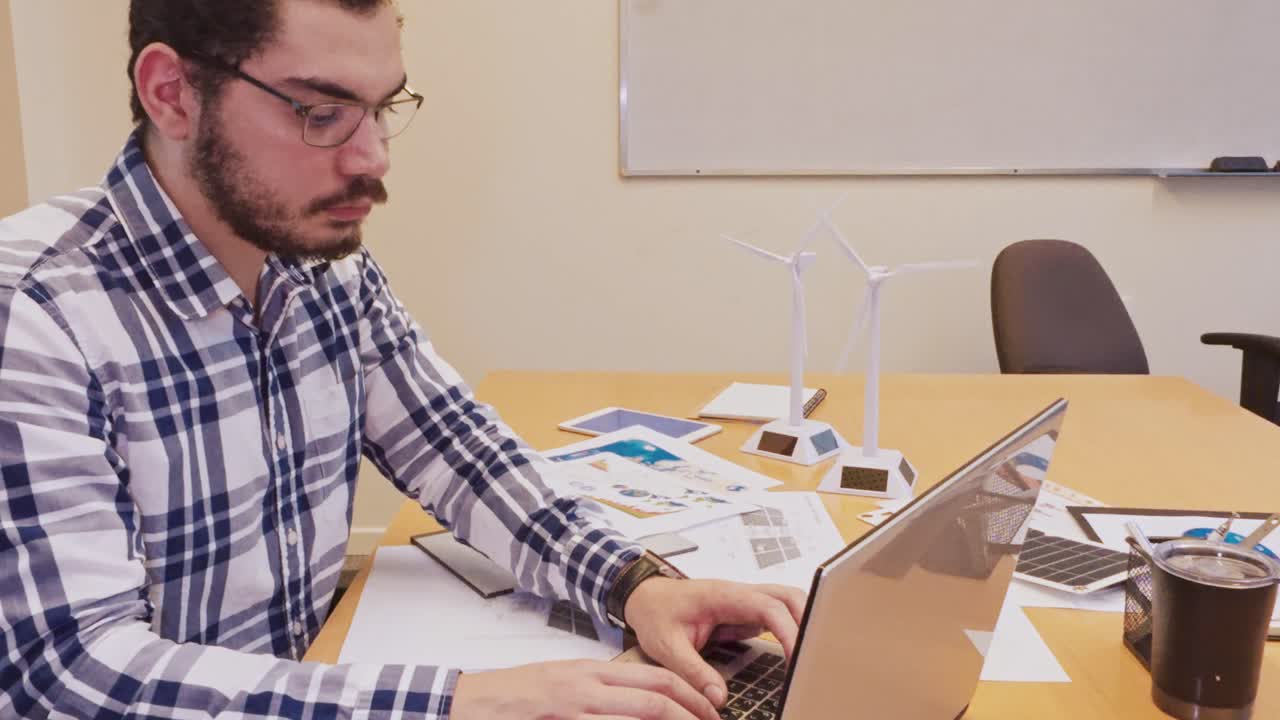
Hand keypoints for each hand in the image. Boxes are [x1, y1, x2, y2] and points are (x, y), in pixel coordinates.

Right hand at [451, 659, 719, 719]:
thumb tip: (642, 703)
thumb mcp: (564, 683)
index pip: (655, 678)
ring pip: (638, 716)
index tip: (710, 710)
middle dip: (692, 714)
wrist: (470, 703)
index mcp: (591, 672)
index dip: (689, 694)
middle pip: (656, 698)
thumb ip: (601, 691)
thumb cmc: (516, 696)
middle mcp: (587, 687)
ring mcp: (575, 710)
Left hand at [623, 578, 806, 708]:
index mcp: (723, 595)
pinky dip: (791, 628)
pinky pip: (776, 615)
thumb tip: (717, 697)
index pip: (768, 606)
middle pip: (788, 596)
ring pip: (786, 601)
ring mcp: (744, 601)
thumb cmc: (654, 613)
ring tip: (808, 654)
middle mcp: (739, 593)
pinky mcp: (745, 612)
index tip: (796, 656)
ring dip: (802, 622)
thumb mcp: (666, 646)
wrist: (644, 597)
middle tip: (811, 656)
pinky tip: (793, 651)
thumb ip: (692, 671)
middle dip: (807, 621)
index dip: (788, 630)